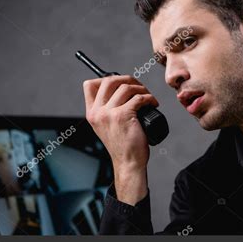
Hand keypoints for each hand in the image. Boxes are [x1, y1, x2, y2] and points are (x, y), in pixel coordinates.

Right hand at [82, 75, 157, 203]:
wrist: (128, 162)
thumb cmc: (122, 144)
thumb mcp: (106, 126)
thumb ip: (106, 110)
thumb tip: (119, 88)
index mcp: (91, 113)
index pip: (89, 85)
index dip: (105, 79)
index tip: (120, 83)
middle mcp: (97, 112)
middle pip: (109, 80)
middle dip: (127, 79)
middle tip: (138, 87)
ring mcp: (109, 113)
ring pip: (126, 87)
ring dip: (141, 88)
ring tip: (148, 96)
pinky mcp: (123, 115)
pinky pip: (138, 97)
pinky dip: (149, 98)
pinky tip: (153, 103)